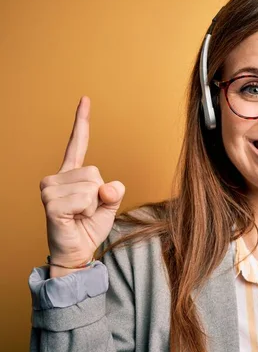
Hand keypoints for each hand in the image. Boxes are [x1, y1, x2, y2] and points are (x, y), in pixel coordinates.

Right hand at [40, 96, 124, 275]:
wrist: (77, 252)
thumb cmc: (90, 227)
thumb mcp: (109, 206)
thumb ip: (113, 192)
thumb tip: (108, 188)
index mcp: (71, 174)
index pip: (77, 144)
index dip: (82, 122)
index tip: (85, 99)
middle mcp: (57, 177)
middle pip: (95, 171)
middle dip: (100, 194)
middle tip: (88, 210)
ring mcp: (50, 189)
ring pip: (92, 185)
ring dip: (94, 205)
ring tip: (80, 215)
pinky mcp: (51, 203)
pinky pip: (85, 198)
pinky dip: (89, 211)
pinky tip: (75, 218)